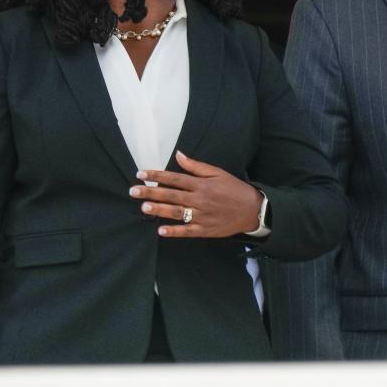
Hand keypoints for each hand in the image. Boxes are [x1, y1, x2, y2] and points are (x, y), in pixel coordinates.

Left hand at [129, 151, 261, 237]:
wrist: (253, 209)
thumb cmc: (234, 189)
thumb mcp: (218, 173)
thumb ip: (196, 166)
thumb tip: (178, 155)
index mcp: (201, 184)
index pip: (174, 178)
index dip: (156, 176)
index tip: (141, 174)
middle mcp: (200, 199)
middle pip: (171, 195)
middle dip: (151, 193)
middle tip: (133, 191)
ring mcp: (202, 215)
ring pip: (177, 212)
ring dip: (159, 210)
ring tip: (143, 208)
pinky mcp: (205, 229)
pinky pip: (187, 231)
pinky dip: (174, 231)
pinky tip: (161, 231)